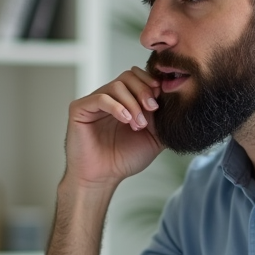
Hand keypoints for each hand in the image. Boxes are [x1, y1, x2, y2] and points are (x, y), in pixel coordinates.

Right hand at [64, 67, 163, 188]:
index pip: (138, 76)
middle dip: (144, 90)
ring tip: (138, 124)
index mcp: (125, 100)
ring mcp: (94, 102)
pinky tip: (125, 120)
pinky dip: (116, 107)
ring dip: (132, 104)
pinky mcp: (79, 109)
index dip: (151, 82)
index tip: (161, 97)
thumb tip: (175, 100)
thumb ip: (163, 120)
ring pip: (117, 85)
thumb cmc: (124, 159)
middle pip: (128, 75)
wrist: (103, 178)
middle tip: (152, 109)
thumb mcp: (153, 138)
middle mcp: (109, 97)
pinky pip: (100, 98)